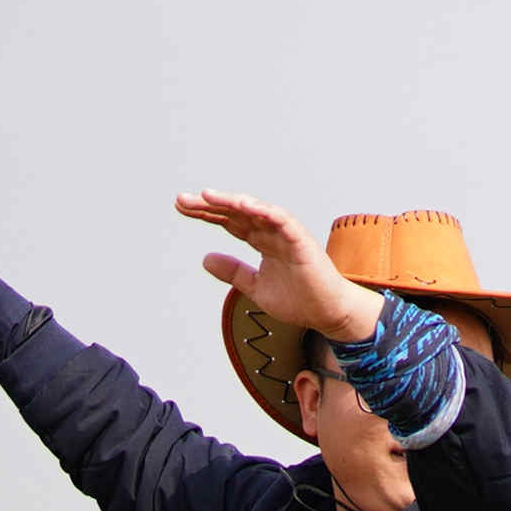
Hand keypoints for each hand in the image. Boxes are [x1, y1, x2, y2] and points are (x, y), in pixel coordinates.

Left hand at [178, 188, 382, 345]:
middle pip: (237, 212)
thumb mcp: (255, 287)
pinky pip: (282, 220)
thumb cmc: (300, 300)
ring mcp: (287, 234)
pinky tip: (245, 205)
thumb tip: (205, 259)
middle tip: (183, 200)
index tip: (182, 207)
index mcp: (262, 241)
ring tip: (208, 196)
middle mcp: (272, 233)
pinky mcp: (302, 241)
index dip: (206, 213)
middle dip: (210, 204)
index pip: (230, 221)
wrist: (328, 314)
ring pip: (256, 211)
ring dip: (232, 202)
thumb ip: (233, 272)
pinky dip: (265, 210)